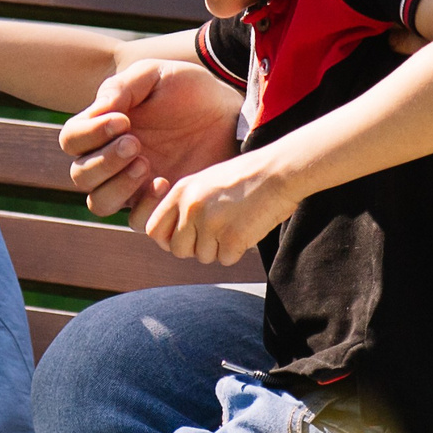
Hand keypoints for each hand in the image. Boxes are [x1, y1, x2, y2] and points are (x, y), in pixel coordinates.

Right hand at [58, 59, 240, 227]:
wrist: (230, 114)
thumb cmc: (189, 92)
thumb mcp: (155, 76)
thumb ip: (121, 87)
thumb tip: (98, 110)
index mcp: (103, 129)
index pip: (72, 140)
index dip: (89, 133)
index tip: (123, 121)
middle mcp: (111, 161)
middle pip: (80, 175)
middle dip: (104, 160)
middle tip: (135, 143)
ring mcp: (133, 186)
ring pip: (99, 203)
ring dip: (116, 186)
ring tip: (145, 164)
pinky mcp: (159, 205)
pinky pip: (136, 221)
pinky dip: (144, 207)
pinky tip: (165, 183)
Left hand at [144, 149, 295, 266]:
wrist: (279, 172)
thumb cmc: (246, 178)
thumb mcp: (206, 183)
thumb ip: (186, 207)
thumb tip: (172, 239)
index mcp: (181, 191)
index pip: (153, 229)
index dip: (167, 239)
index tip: (183, 239)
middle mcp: (191, 208)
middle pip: (178, 250)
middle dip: (195, 248)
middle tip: (216, 235)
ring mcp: (210, 224)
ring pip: (203, 257)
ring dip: (219, 249)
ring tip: (235, 224)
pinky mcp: (231, 238)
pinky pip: (225, 260)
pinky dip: (237, 251)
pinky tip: (247, 229)